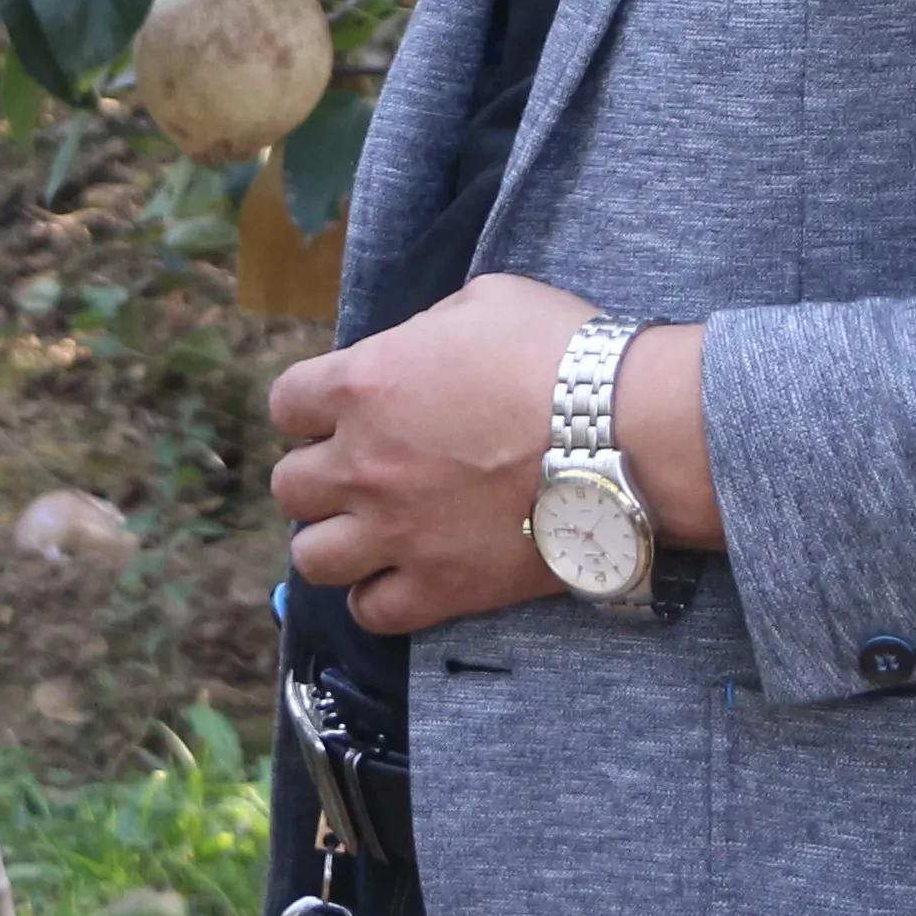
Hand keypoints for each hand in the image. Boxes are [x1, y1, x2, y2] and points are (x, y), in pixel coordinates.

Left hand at [268, 271, 599, 634]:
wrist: (628, 434)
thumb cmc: (563, 355)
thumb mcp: (484, 303)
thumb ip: (426, 331)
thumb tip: (417, 352)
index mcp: (363, 385)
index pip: (286, 404)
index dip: (312, 409)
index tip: (342, 415)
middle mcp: (362, 464)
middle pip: (291, 487)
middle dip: (321, 478)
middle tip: (365, 474)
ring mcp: (397, 532)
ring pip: (313, 558)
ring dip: (336, 543)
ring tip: (372, 533)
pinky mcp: (441, 587)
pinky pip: (371, 612)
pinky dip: (378, 599)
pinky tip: (402, 578)